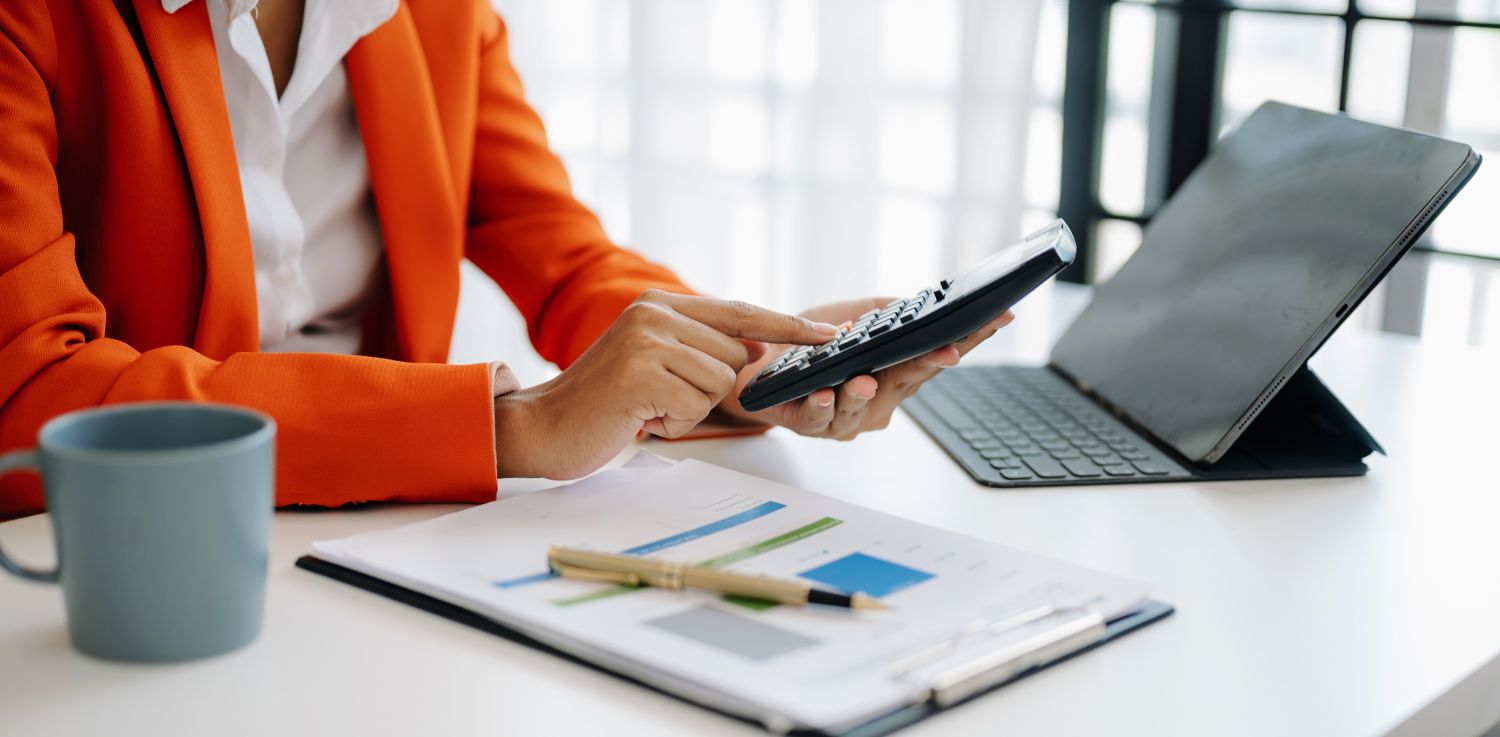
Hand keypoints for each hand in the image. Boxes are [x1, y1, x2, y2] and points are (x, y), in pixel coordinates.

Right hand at [492, 290, 837, 478]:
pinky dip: (673, 423)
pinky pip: (697, 406)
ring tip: (647, 407)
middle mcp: (654, 312)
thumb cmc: (603, 403)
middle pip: (736, 356)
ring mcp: (647, 340)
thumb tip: (756, 349)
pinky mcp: (641, 373)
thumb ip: (701, 348)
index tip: (830, 336)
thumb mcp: (654, 362)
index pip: (740, 312)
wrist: (543, 427)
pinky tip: (640, 418)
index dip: (788, 327)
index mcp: (660, 303)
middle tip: (660, 398)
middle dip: (709, 389)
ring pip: (721, 383)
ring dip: (690, 409)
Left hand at [717, 297, 1013, 439]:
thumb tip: (917, 303)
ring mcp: (845, 417)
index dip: (971, 337)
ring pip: (860, 408)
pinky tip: (825, 392)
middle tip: (949, 350)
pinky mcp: (807, 423)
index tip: (998, 317)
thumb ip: (886, 311)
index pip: (937, 352)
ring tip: (865, 379)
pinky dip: (822, 406)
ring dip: (864, 393)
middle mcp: (877, 400)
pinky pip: (818, 418)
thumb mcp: (854, 317)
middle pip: (909, 380)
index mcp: (894, 373)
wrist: (759, 364)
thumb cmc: (810, 345)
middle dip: (930, 364)